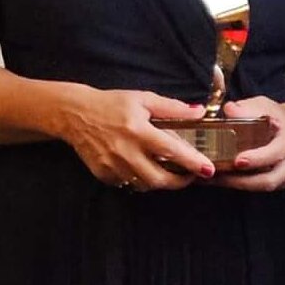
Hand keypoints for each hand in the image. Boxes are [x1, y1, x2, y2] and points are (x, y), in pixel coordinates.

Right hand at [61, 88, 214, 190]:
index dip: (192, 162)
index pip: (171, 150)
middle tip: (191, 176)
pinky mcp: (103, 174)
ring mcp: (113, 166)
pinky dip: (140, 180)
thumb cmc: (112, 104)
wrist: (75, 114)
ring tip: (171, 172)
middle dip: (180, 182)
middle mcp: (125, 151)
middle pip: (159, 178)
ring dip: (161, 181)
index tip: (208, 169)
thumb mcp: (143, 99)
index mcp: (138, 130)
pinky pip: (128, 184)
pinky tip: (145, 169)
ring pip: (145, 185)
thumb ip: (173, 108)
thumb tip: (199, 112)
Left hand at [210, 97, 284, 191]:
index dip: (257, 159)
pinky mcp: (282, 181)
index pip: (276, 153)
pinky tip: (226, 179)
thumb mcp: (262, 105)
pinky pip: (263, 187)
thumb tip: (230, 110)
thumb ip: (246, 108)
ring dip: (240, 185)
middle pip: (270, 179)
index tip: (238, 161)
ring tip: (217, 179)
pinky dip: (243, 186)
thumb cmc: (275, 115)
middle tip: (220, 176)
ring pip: (265, 186)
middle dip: (243, 181)